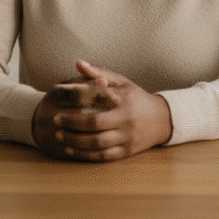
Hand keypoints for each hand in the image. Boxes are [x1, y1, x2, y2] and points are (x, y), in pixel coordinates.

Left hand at [32, 60, 171, 161]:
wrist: (163, 120)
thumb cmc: (136, 98)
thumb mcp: (122, 82)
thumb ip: (99, 72)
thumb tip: (77, 63)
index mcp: (123, 98)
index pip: (95, 94)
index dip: (74, 93)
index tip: (57, 92)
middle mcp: (126, 117)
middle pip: (94, 122)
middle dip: (71, 122)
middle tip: (55, 119)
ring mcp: (127, 136)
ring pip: (96, 141)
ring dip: (74, 140)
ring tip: (59, 135)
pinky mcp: (126, 151)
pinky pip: (102, 156)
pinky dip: (84, 154)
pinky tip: (70, 149)